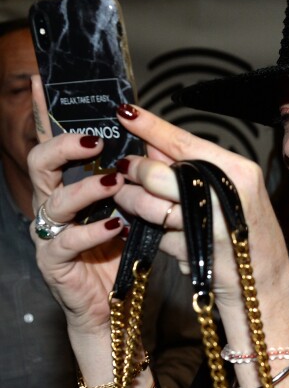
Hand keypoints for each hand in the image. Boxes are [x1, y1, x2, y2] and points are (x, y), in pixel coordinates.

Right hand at [28, 76, 125, 336]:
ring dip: (87, 188)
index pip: (56, 143)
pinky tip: (116, 225)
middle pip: (40, 163)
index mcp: (69, 185)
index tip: (45, 83)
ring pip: (55, 201)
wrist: (112, 305)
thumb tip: (148, 140)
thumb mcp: (128, 206)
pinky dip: (93, 231)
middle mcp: (53, 204)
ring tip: (114, 182)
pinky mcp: (55, 262)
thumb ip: (130, 178)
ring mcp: (49, 233)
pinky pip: (67, 241)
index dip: (49, 114)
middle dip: (65, 145)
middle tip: (96, 140)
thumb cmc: (120, 250)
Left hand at [112, 105, 288, 309]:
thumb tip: (152, 146)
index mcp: (237, 171)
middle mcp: (224, 193)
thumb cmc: (246, 236)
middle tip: (123, 174)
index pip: (184, 141)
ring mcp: (209, 223)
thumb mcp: (231, 194)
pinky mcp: (193, 251)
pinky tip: (163, 236)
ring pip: (148, 204)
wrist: (263, 285)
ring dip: (131, 203)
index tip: (125, 113)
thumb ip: (194, 168)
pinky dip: (151, 235)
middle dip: (134, 173)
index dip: (150, 126)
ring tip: (129, 204)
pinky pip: (155, 235)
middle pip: (158, 172)